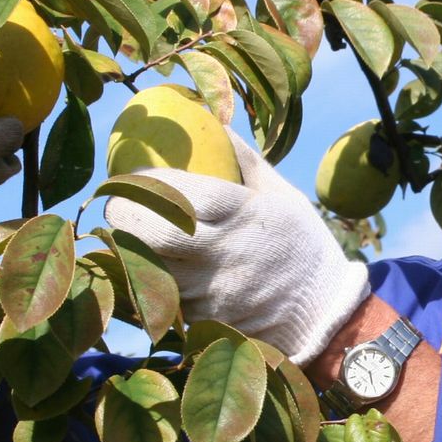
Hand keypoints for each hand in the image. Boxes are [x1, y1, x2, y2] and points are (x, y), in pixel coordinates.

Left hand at [104, 130, 370, 364]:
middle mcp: (226, 254)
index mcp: (245, 215)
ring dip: (131, 249)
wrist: (323, 312)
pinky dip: (151, 280)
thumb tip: (214, 122)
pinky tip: (150, 266)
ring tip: (127, 233)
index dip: (150, 183)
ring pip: (150, 268)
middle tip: (117, 205)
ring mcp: (213, 291)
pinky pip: (165, 297)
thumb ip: (245, 161)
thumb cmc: (301, 244)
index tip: (135, 175)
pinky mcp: (205, 320)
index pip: (183, 193)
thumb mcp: (281, 195)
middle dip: (125, 215)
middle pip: (154, 233)